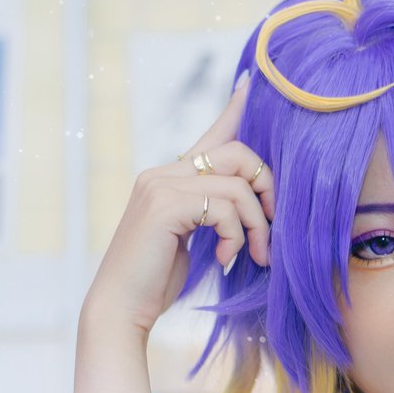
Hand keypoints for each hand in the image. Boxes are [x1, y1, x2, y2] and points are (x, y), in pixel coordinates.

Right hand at [82, 72, 274, 338]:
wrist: (122, 308)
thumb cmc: (157, 281)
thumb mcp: (191, 240)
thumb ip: (211, 214)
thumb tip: (246, 205)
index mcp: (170, 178)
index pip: (211, 135)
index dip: (235, 110)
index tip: (253, 85)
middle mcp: (163, 172)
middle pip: (237, 154)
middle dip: (266, 189)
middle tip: (271, 229)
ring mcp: (161, 185)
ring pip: (237, 185)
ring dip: (257, 224)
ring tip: (256, 255)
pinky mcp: (166, 206)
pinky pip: (224, 207)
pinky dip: (236, 236)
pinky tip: (228, 259)